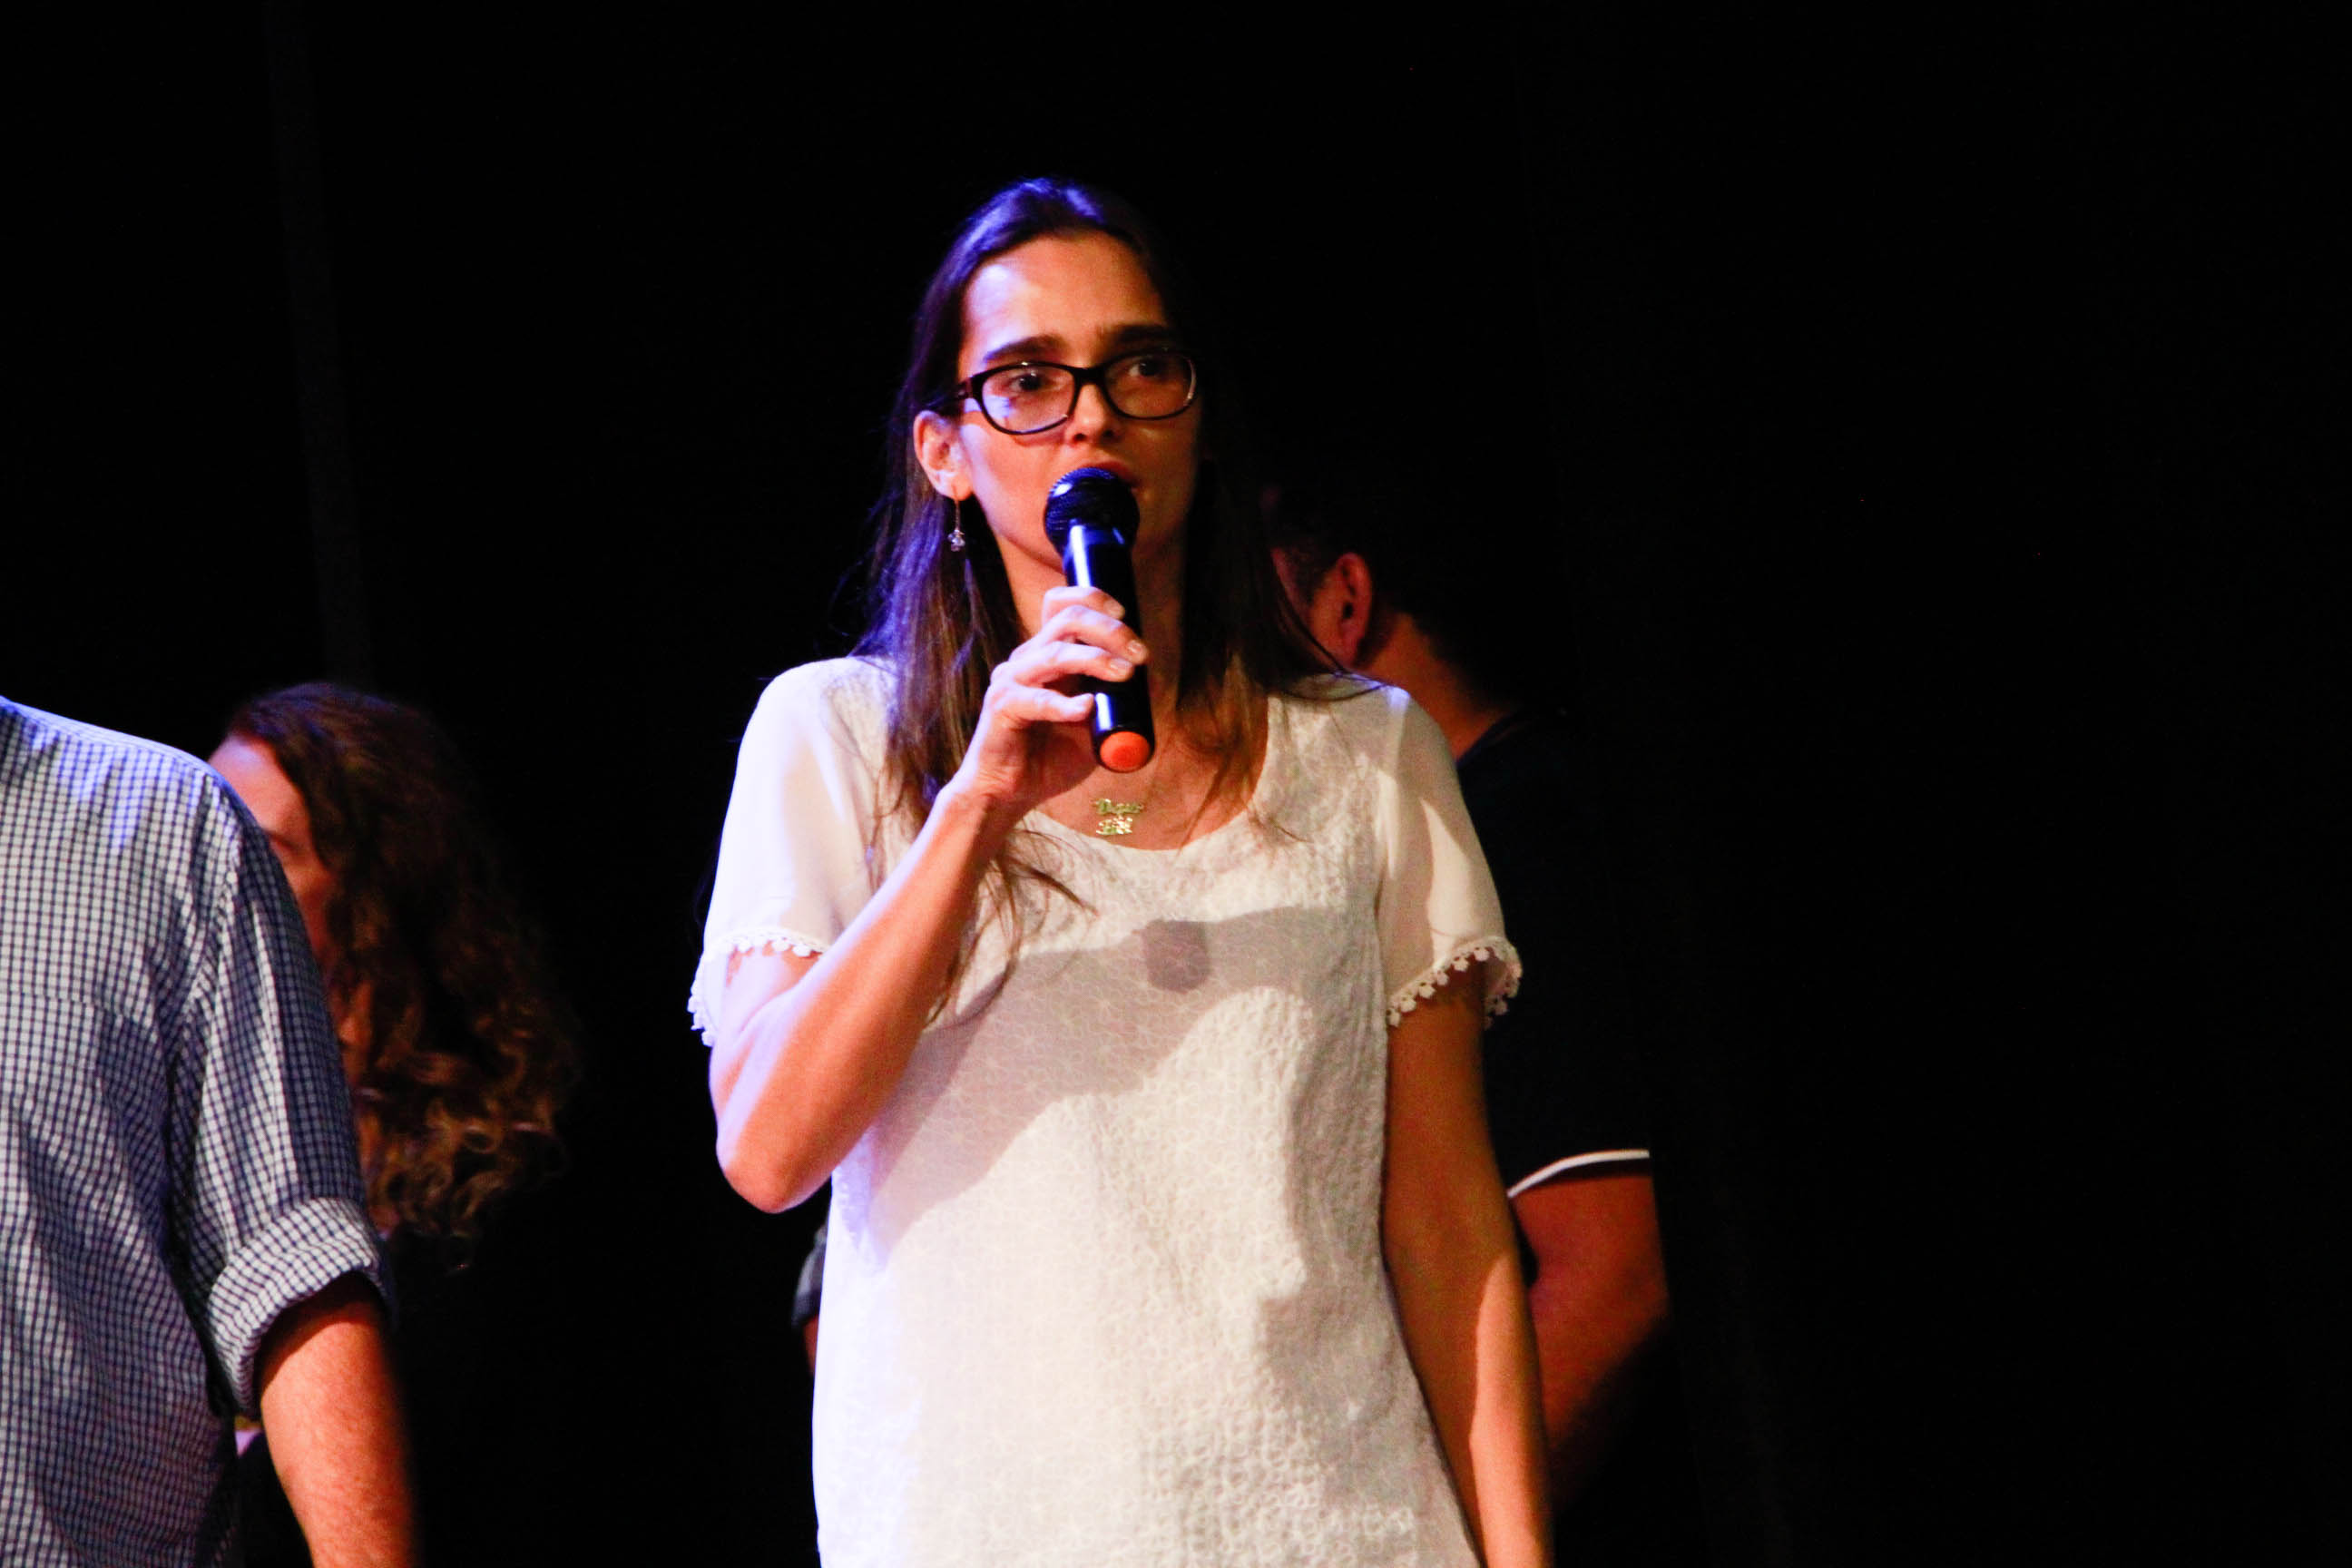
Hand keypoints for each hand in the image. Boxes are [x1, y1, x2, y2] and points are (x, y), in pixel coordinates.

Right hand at [953, 585, 1147, 822]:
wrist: (1008, 793)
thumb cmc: (1048, 757)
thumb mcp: (1092, 726)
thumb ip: (1115, 703)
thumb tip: (1150, 683)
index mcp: (1047, 655)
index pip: (1062, 605)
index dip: (1094, 599)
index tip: (1126, 614)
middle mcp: (1028, 660)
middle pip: (1067, 620)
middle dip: (1110, 630)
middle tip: (1140, 653)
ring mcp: (1012, 682)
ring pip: (1055, 653)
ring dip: (1096, 659)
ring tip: (1126, 674)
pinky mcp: (1002, 709)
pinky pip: (1035, 700)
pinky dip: (1064, 704)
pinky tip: (1086, 709)